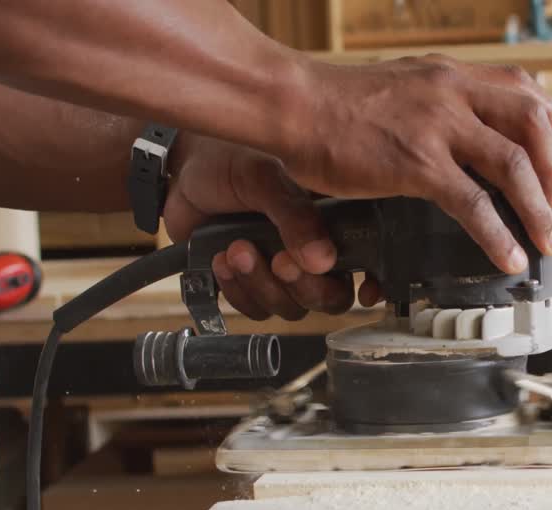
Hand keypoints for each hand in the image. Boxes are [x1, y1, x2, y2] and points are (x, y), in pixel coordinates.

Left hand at [162, 135, 371, 320]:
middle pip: (331, 297)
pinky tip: (222, 259)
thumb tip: (322, 260)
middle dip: (303, 286)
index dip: (370, 283)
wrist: (180, 170)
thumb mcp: (265, 178)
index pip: (366, 261)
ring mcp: (282, 268)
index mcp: (332, 219)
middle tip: (278, 260)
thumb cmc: (228, 158)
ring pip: (291, 308)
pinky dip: (237, 290)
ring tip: (237, 249)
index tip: (363, 291)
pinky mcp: (251, 281)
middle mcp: (313, 249)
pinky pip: (254, 309)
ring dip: (261, 285)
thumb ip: (294, 216)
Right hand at [280, 54, 551, 273]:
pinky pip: (474, 204)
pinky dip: (498, 235)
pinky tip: (507, 256)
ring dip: (539, 209)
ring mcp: (437, 127)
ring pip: (514, 166)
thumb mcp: (400, 87)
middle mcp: (452, 93)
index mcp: (450, 74)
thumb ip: (434, 103)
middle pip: (533, 125)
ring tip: (548, 241)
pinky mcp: (417, 164)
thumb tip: (457, 131)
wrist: (291, 104)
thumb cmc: (335, 103)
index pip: (523, 89)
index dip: (551, 125)